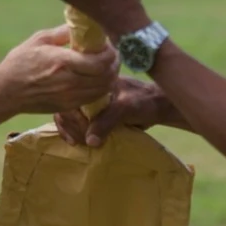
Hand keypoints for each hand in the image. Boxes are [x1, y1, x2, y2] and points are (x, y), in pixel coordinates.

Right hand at [0, 26, 118, 113]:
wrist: (6, 91)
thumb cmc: (20, 62)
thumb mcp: (40, 39)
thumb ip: (63, 32)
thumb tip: (82, 26)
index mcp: (63, 62)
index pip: (100, 62)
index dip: (111, 54)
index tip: (109, 46)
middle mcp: (69, 81)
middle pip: (106, 77)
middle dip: (114, 65)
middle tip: (112, 55)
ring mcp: (69, 97)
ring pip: (103, 89)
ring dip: (110, 77)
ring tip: (106, 67)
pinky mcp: (68, 106)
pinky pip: (94, 98)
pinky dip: (101, 88)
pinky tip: (96, 79)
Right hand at [54, 77, 168, 146]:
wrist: (159, 107)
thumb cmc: (145, 102)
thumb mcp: (126, 108)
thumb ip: (107, 121)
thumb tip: (90, 141)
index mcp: (93, 82)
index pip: (70, 96)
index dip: (72, 117)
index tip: (83, 133)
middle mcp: (88, 90)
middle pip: (66, 107)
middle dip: (70, 126)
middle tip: (80, 141)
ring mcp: (91, 103)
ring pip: (70, 116)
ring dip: (71, 131)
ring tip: (78, 143)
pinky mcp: (95, 114)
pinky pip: (78, 123)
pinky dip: (74, 133)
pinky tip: (76, 143)